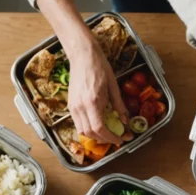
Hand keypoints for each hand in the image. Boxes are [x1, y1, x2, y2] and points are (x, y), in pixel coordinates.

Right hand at [36, 0, 125, 144]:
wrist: (82, 55)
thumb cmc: (99, 67)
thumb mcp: (114, 86)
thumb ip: (119, 105)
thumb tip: (125, 121)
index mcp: (92, 101)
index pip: (99, 128)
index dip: (111, 138)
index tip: (121, 139)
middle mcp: (80, 106)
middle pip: (90, 133)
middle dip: (104, 139)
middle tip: (117, 138)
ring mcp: (72, 106)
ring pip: (82, 131)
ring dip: (95, 136)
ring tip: (108, 133)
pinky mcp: (70, 104)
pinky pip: (78, 123)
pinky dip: (88, 128)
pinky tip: (98, 125)